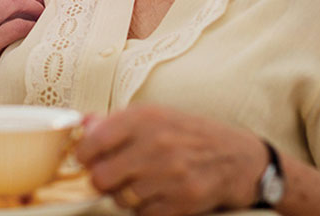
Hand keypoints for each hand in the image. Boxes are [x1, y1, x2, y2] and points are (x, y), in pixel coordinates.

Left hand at [76, 105, 266, 215]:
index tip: (86, 157)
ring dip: (123, 195)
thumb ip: (115, 120)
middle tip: (110, 174)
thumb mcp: (153, 114)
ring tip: (137, 182)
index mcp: (144, 117)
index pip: (94, 141)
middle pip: (101, 177)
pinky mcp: (182, 202)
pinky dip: (144, 209)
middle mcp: (155, 144)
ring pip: (120, 198)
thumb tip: (82, 125)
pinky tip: (155, 194)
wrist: (236, 156)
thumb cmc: (187, 132)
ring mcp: (170, 175)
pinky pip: (143, 214)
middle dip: (101, 179)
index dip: (83, 154)